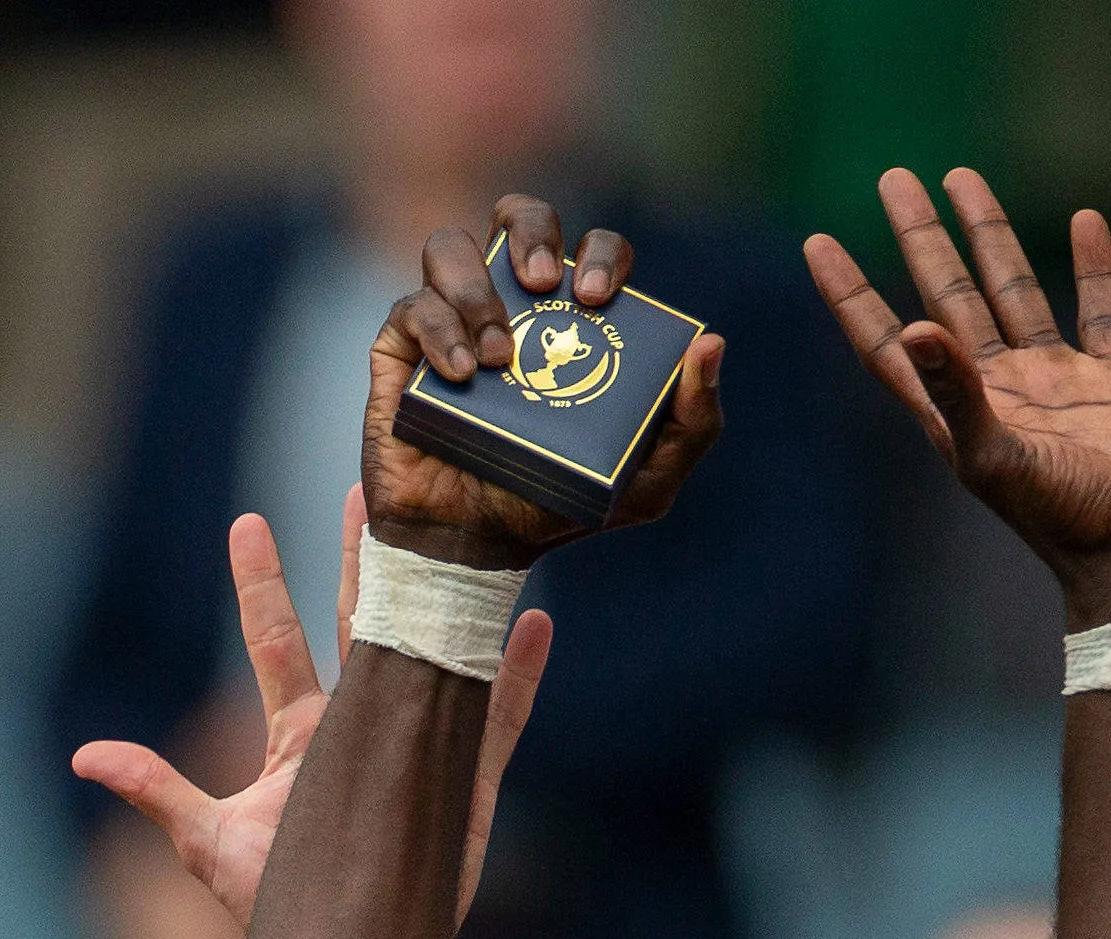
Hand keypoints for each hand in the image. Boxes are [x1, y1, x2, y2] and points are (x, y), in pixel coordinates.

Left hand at [73, 504, 554, 929]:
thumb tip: (82, 754)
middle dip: (356, 560)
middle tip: (362, 489)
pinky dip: (515, 677)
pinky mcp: (461, 783)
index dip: (261, 584)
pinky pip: (494, 722)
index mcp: (297, 734)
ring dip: (438, 595)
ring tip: (452, 533)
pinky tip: (533, 624)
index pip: (276, 642)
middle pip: (354, 624)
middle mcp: (355, 727)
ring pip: (426, 652)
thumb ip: (153, 790)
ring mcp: (411, 747)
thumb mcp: (205, 844)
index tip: (245, 523)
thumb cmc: (274, 908)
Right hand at [364, 201, 726, 569]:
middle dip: (532, 232)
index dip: (600, 254)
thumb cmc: (555, 508)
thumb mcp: (647, 482)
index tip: (598, 299)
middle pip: (519, 217)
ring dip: (477, 290)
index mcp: (570, 318)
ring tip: (499, 358)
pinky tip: (461, 377)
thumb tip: (710, 343)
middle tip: (545, 287)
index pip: (591, 251)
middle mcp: (509, 305)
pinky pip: (411, 308)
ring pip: (450, 247)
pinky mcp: (400, 350)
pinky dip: (439, 333)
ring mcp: (450, 321)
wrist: (469, 548)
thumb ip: (693, 423)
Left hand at [809, 173, 1110, 613]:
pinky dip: (1092, 265)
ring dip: (990, 237)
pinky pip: (1100, 308)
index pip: (886, 338)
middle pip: (946, 295)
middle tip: (892, 178)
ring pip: (1013, 289)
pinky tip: (1082, 220)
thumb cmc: (1066, 521)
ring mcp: (1056, 380)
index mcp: (954, 412)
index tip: (818, 241)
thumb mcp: (998, 458)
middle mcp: (998, 388)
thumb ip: (956, 393)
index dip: (850, 292)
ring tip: (964, 177)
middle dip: (918, 238)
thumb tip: (912, 327)